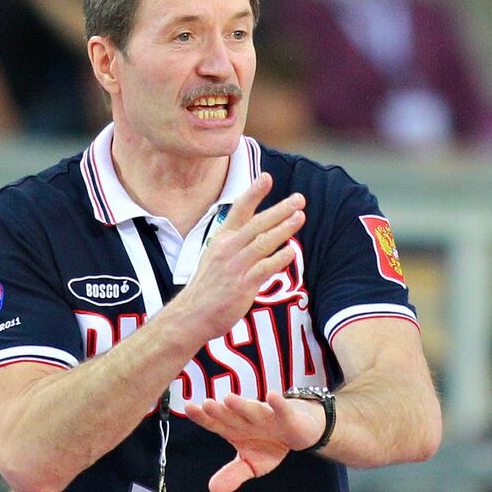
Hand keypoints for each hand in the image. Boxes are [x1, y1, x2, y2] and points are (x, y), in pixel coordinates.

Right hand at [170, 172, 304, 343]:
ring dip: (283, 228)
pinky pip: (264, 268)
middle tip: (299, 198)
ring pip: (263, 242)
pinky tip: (291, 250)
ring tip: (300, 217)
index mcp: (221, 239)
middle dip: (279, 209)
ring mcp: (235, 266)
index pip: (239, 210)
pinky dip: (279, 258)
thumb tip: (257, 232)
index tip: (266, 177)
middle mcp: (228, 249)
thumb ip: (234, 243)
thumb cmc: (206, 287)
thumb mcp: (214, 256)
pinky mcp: (242, 285)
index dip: (253, 193)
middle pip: (257, 223)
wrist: (191, 315)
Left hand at [186, 392, 324, 491]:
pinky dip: (278, 404)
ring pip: (253, 410)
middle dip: (220, 411)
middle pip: (231, 416)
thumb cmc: (270, 445)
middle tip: (207, 405)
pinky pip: (282, 410)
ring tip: (229, 399)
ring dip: (242, 405)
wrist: (298, 432)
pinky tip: (272, 396)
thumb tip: (213, 490)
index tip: (189, 408)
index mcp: (234, 429)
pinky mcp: (287, 417)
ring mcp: (267, 417)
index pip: (215, 423)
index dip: (202, 417)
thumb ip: (233, 475)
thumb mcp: (251, 465)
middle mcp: (247, 420)